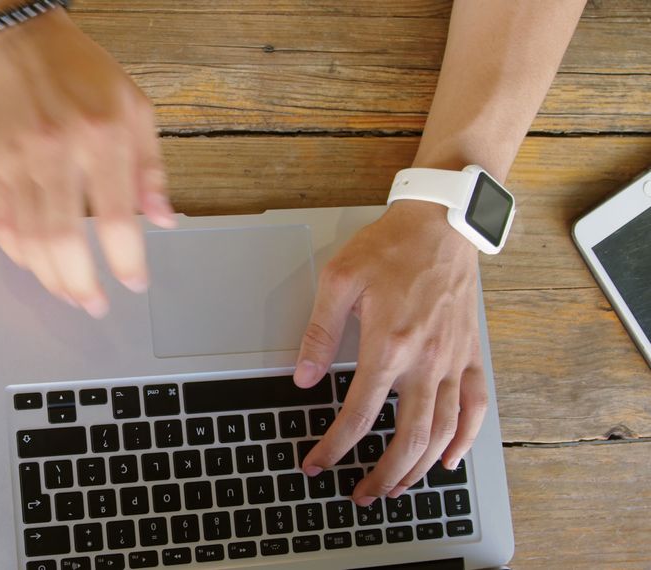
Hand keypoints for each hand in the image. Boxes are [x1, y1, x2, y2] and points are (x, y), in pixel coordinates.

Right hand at [0, 11, 174, 317]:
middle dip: (81, 284)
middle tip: (95, 305)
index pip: (115, 217)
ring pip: (28, 240)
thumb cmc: (84, 73)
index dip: (125, 260)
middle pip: (63, 240)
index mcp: (102, 135)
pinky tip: (37, 265)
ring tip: (69, 293)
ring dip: (50, 278)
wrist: (20, 40)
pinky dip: (19, 254)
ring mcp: (16, 160)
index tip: (134, 282)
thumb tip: (162, 221)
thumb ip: (150, 170)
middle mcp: (56, 150)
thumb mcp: (136, 109)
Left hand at [294, 200, 487, 506]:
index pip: (358, 413)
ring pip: (443, 431)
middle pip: (409, 437)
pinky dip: (465, 439)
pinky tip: (449, 460)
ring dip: (420, 467)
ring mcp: (453, 360)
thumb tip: (302, 377)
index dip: (334, 446)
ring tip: (396, 487)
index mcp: (389, 344)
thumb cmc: (390, 246)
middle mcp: (426, 360)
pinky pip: (475, 407)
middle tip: (361, 494)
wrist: (442, 222)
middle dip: (383, 473)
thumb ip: (319, 332)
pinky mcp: (470, 354)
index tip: (316, 463)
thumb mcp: (339, 279)